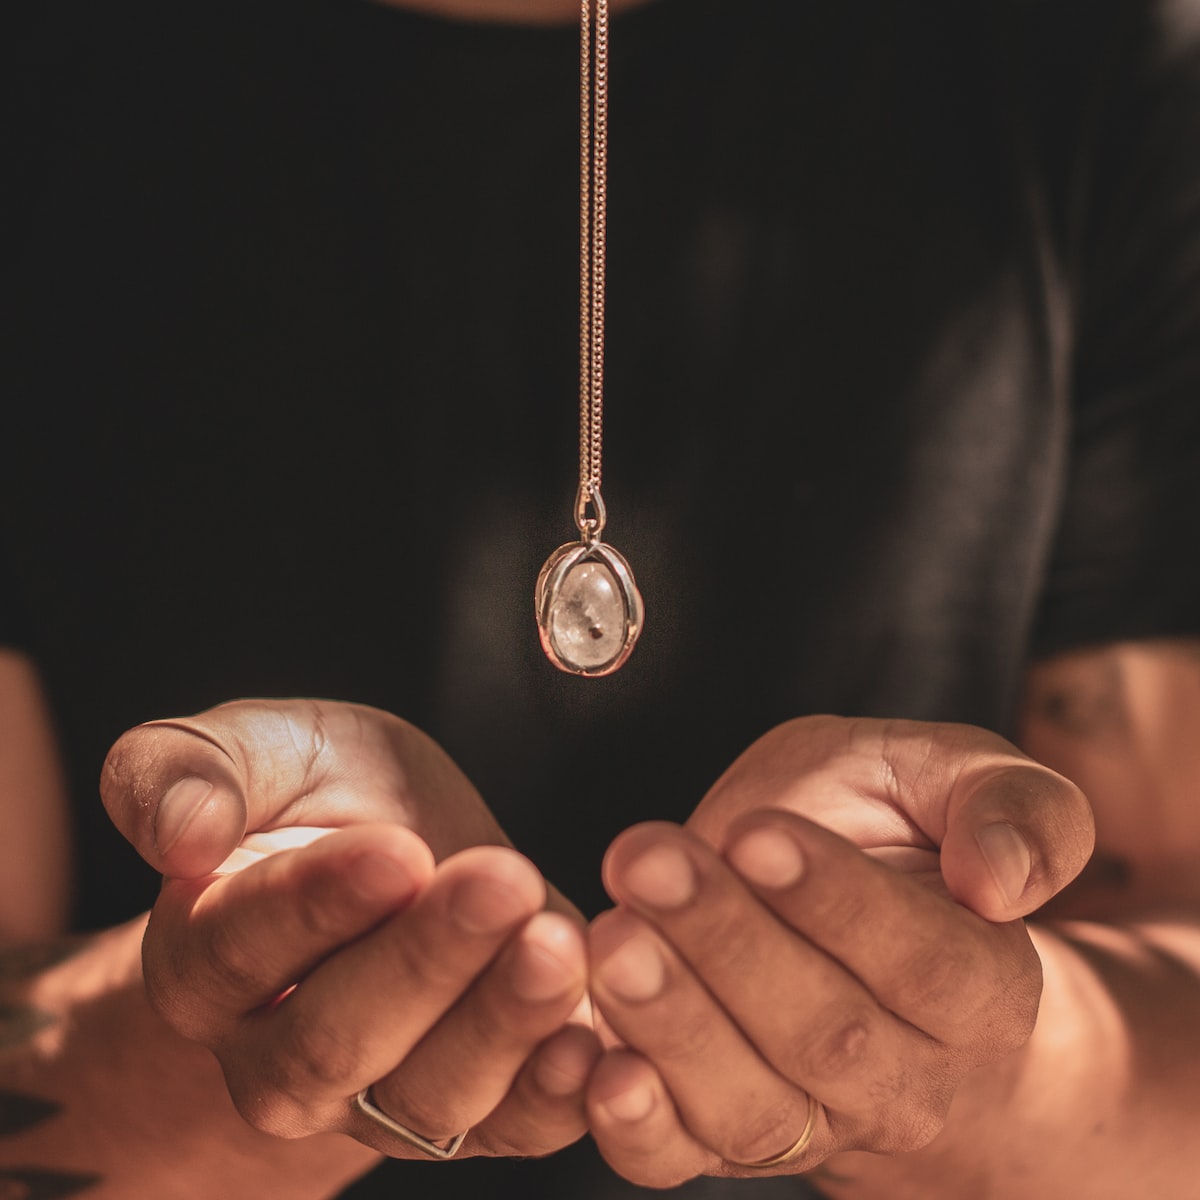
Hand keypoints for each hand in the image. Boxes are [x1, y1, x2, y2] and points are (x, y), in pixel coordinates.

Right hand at [101, 699, 599, 1158]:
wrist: (400, 852)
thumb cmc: (319, 795)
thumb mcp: (259, 748)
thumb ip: (188, 770)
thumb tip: (182, 831)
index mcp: (205, 959)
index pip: (241, 945)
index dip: (316, 904)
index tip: (395, 852)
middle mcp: (277, 1054)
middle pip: (335, 1037)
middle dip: (426, 959)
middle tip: (499, 883)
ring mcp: (374, 1097)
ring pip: (428, 1093)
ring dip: (500, 1022)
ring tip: (558, 947)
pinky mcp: (471, 1112)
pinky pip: (510, 1129)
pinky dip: (554, 1095)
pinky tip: (592, 1039)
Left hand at [583, 716, 1094, 1186]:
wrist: (860, 931)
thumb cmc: (908, 838)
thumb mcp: (969, 780)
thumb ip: (1017, 808)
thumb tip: (998, 880)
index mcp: (986, 987)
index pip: (925, 960)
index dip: (837, 901)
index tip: (757, 835)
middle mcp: (910, 1077)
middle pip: (825, 1032)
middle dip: (726, 943)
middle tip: (648, 861)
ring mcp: (816, 1119)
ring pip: (751, 1104)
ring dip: (671, 1023)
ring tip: (613, 940)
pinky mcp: (726, 1135)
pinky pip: (683, 1157)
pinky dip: (636, 1123)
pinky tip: (593, 1063)